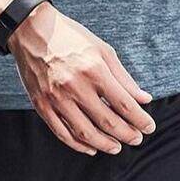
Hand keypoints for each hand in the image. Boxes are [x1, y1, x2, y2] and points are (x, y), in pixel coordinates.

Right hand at [7, 2, 156, 155]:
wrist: (30, 31)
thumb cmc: (70, 39)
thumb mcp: (102, 51)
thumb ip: (124, 78)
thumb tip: (144, 100)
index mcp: (94, 70)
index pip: (124, 104)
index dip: (140, 119)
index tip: (149, 127)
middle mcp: (75, 86)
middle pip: (107, 122)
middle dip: (126, 134)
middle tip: (136, 139)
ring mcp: (57, 99)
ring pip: (85, 133)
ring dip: (105, 145)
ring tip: (116, 147)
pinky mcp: (42, 106)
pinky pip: (63, 134)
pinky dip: (79, 146)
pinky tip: (92, 148)